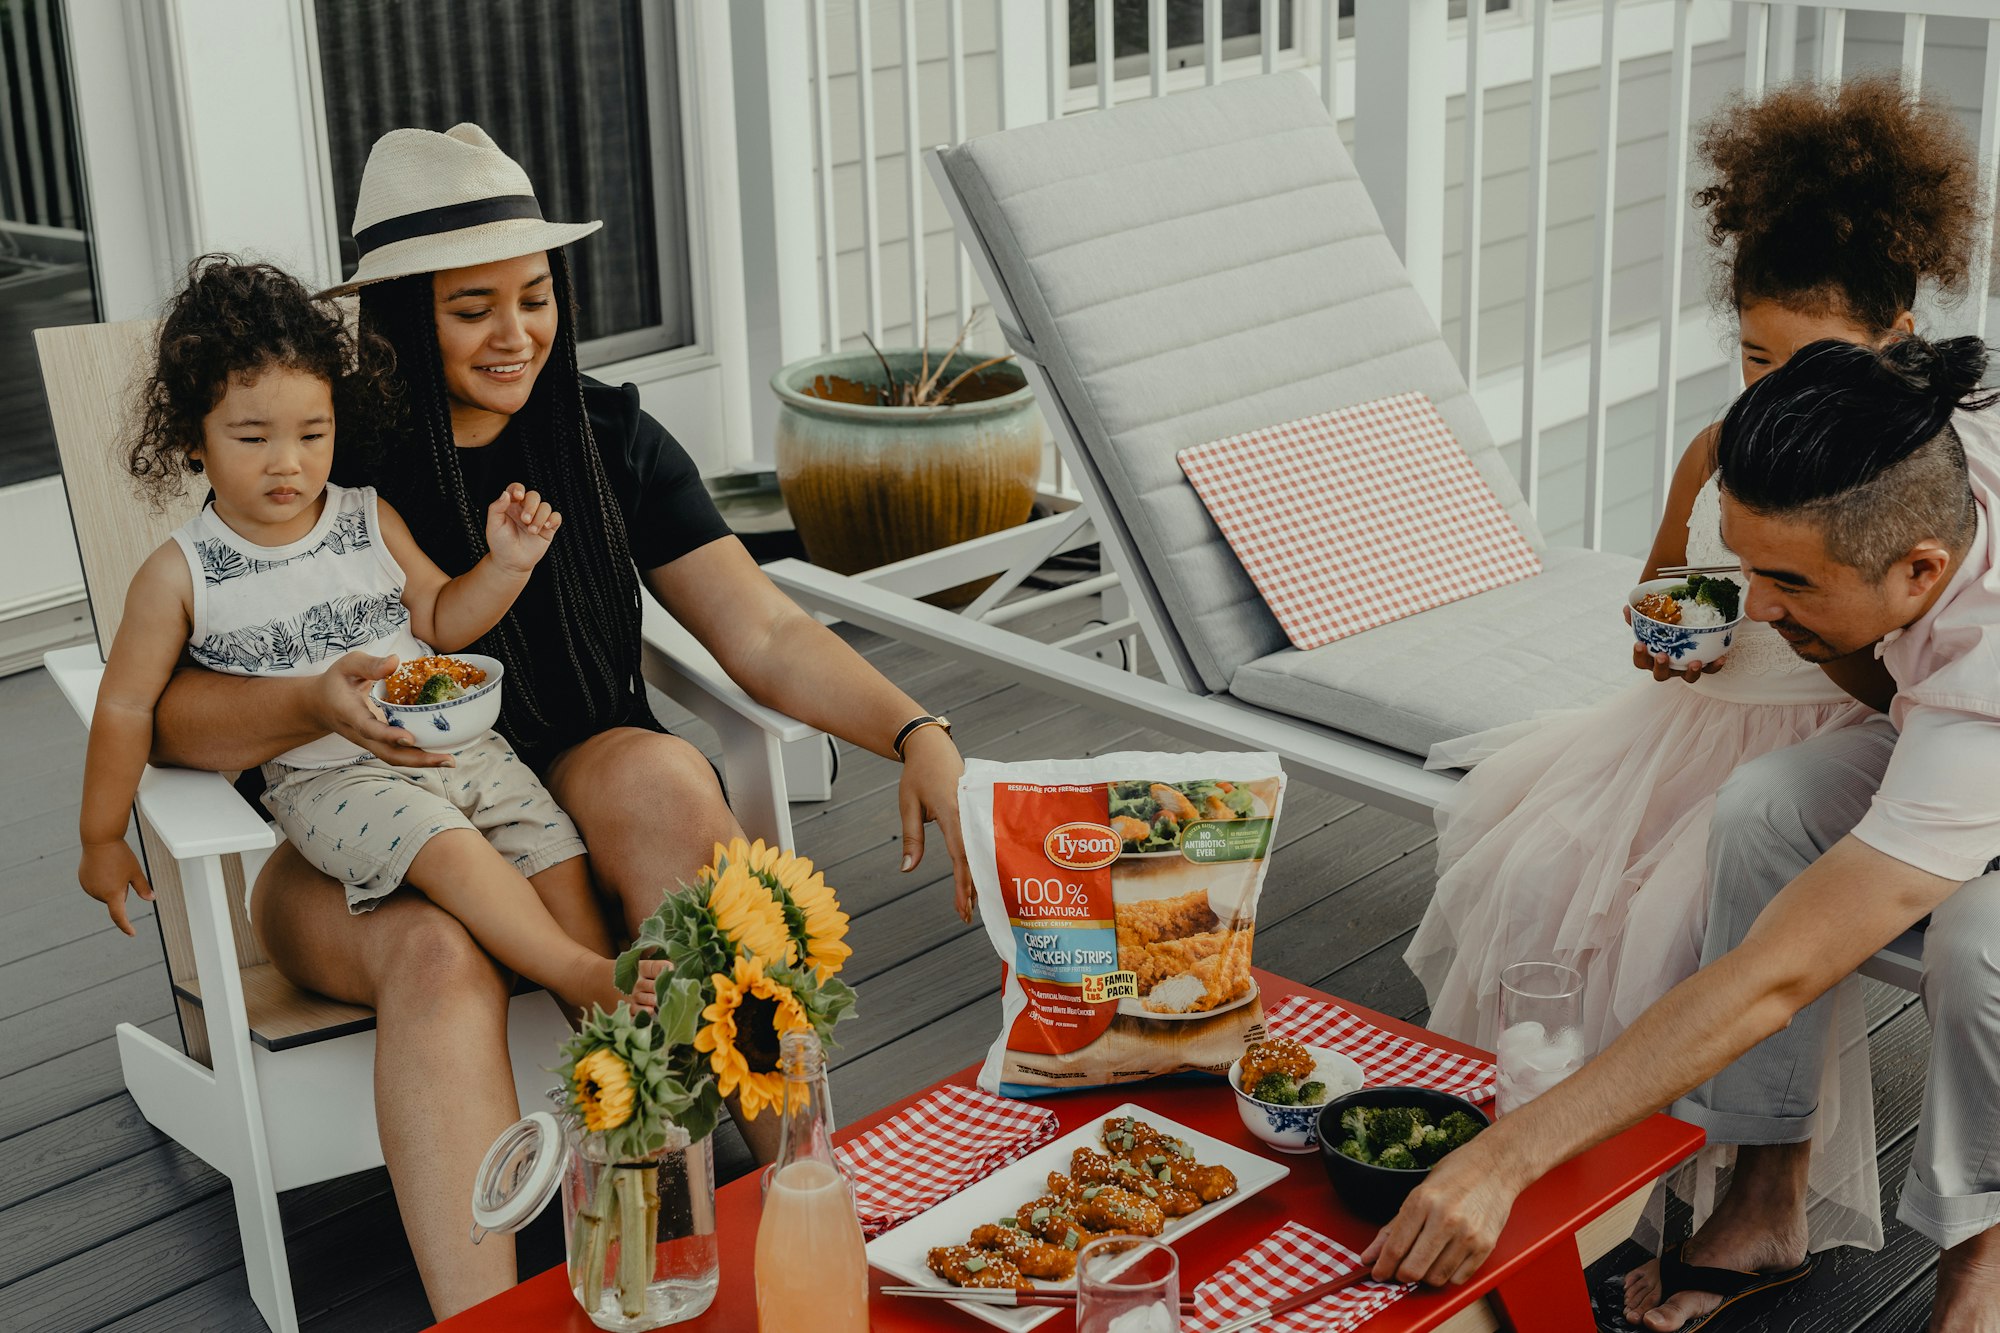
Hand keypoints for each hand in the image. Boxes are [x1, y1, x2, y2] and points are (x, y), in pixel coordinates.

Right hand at [79, 839, 151, 935]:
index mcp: (112, 894)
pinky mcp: (83, 880)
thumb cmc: (119, 855)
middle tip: (121, 872)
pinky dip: (101, 881)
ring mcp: (88, 887)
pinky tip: (102, 866)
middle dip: (120, 890)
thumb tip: (151, 899)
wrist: (99, 840)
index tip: (132, 933)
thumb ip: (143, 887)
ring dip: (110, 885)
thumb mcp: (135, 871)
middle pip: (114, 899)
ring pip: (105, 893)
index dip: (126, 925)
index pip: (119, 916)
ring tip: (110, 867)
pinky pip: (96, 886)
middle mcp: (98, 894)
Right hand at [315, 651, 454, 767]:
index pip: (368, 728)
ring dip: (422, 762)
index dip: (387, 735)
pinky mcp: (379, 743)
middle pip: (387, 753)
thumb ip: (369, 664)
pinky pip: (398, 753)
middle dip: (417, 759)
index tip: (409, 737)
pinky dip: (419, 755)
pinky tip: (441, 752)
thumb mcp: (347, 665)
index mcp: (350, 713)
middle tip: (447, 759)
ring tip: (450, 760)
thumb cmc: (337, 681)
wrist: (320, 705)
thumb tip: (395, 662)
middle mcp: (361, 733)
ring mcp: (371, 742)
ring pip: (394, 757)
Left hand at [485, 483, 560, 574]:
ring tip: (532, 531)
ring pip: (546, 506)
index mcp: (511, 506)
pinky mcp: (548, 528)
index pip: (516, 489)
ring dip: (540, 517)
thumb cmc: (500, 544)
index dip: (519, 488)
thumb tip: (505, 494)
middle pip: (534, 496)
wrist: (511, 562)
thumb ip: (496, 507)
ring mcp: (538, 518)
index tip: (518, 496)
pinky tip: (546, 526)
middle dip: (531, 506)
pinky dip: (553, 519)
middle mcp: (525, 509)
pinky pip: (556, 517)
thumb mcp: (493, 525)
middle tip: (525, 520)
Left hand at [897, 726, 972, 921]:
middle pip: (975, 858)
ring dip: (978, 876)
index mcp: (953, 813)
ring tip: (974, 903)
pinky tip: (979, 875)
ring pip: (981, 850)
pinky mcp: (979, 808)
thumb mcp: (908, 806)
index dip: (962, 885)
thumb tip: (908, 869)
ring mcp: (977, 810)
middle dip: (971, 888)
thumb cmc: (917, 774)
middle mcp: (970, 813)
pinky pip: (981, 838)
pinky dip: (980, 859)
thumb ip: (912, 838)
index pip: (960, 857)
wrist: (932, 745)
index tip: (961, 908)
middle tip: (967, 915)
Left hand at [1362, 1138, 1523, 1286]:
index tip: (1378, 1273)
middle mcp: (1446, 1219)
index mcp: (1423, 1201)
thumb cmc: (1457, 1173)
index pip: (1395, 1247)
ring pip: (1435, 1278)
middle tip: (1400, 1269)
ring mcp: (1468, 1234)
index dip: (1382, 1267)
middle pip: (1413, 1269)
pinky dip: (1446, 1275)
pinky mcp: (1486, 1246)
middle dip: (1401, 1275)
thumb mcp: (1419, 1191)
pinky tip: (1444, 1260)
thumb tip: (1370, 1255)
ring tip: (1425, 1260)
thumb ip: (1394, 1227)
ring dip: (1425, 1276)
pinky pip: (1458, 1278)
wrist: (1496, 1165)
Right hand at [1625, 606, 1722, 682]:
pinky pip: (1710, 670)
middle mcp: (1668, 667)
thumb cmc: (1664, 629)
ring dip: (1690, 672)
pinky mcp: (1704, 666)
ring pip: (1687, 678)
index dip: (1639, 655)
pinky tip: (1720, 657)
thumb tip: (1627, 608)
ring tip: (1695, 662)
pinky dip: (1715, 666)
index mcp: (1652, 658)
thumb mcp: (1651, 622)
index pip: (1640, 662)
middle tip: (1662, 656)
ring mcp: (1685, 668)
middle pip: (1660, 675)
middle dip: (1660, 667)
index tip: (1639, 644)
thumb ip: (1639, 617)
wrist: (1686, 629)